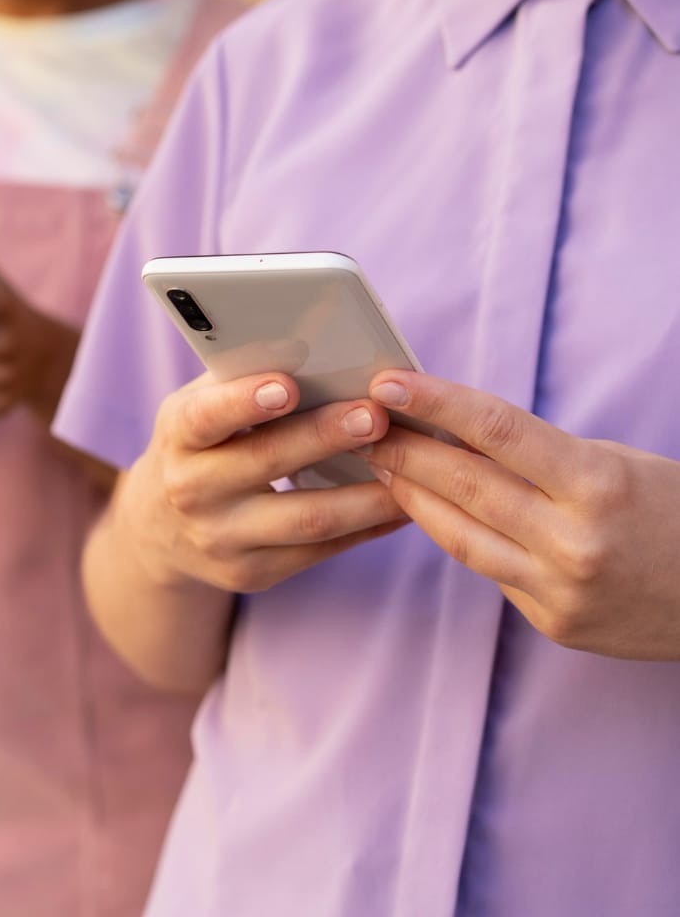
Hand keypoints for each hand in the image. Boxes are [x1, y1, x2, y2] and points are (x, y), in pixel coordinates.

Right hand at [117, 372, 405, 593]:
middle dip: (324, 437)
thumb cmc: (199, 446)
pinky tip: (402, 504)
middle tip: (375, 415)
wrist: (160, 530)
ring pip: (306, 519)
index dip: (243, 401)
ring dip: (366, 494)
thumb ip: (242, 380)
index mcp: (178, 438)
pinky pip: (320, 551)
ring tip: (411, 468)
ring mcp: (220, 539)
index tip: (288, 385)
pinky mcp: (251, 573)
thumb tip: (319, 346)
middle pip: (266, 462)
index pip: (204, 418)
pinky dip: (367, 526)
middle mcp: (191, 491)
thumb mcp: (198, 409)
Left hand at [362, 371, 679, 659]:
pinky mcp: (554, 624)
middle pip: (463, 485)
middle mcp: (574, 541)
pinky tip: (426, 511)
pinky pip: (489, 571)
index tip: (386, 382)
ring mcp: (561, 590)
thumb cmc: (677, 513)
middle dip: (403, 450)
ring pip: (458, 535)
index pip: (496, 430)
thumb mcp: (619, 465)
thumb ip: (540, 457)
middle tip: (359, 423)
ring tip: (377, 462)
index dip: (434, 402)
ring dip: (410, 496)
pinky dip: (455, 536)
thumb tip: (451, 435)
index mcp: (598, 484)